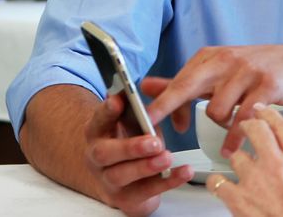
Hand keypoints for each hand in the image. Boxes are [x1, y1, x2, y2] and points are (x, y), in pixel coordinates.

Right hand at [84, 94, 192, 214]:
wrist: (124, 184)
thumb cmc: (131, 147)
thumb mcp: (135, 125)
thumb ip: (143, 106)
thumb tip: (149, 83)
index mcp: (98, 134)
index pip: (98, 121)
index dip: (107, 111)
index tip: (119, 100)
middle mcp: (98, 158)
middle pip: (105, 154)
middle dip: (130, 147)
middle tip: (154, 141)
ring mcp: (109, 180)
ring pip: (121, 175)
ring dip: (145, 166)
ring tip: (166, 158)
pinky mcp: (126, 198)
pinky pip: (146, 192)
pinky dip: (167, 182)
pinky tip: (184, 172)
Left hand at [143, 44, 282, 156]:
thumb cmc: (257, 70)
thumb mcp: (219, 72)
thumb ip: (183, 82)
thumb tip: (145, 86)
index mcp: (211, 57)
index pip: (178, 82)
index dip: (162, 105)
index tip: (147, 122)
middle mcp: (226, 60)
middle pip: (187, 87)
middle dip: (166, 109)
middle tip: (152, 135)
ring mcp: (247, 72)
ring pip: (216, 109)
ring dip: (220, 124)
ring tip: (231, 123)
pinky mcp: (267, 86)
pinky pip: (243, 118)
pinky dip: (235, 137)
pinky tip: (233, 147)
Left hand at [206, 104, 282, 216]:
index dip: (271, 115)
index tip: (264, 111)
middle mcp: (278, 166)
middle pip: (257, 130)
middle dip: (249, 125)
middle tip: (245, 126)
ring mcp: (255, 180)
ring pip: (236, 155)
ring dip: (236, 160)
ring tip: (238, 166)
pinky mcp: (238, 199)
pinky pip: (218, 182)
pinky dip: (217, 183)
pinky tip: (220, 185)